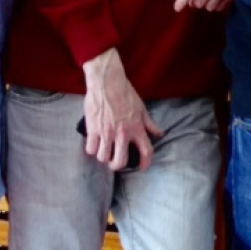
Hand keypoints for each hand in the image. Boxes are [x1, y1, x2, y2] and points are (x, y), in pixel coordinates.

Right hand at [81, 48, 162, 170]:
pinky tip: (94, 143)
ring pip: (103, 157)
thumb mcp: (141, 108)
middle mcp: (122, 134)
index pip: (146, 151)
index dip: (145, 163)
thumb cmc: (125, 93)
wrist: (107, 82)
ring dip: (103, 156)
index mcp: (137, 128)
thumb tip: (159, 134)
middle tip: (115, 161)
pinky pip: (90, 149)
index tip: (142, 167)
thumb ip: (149, 124)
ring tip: (104, 150)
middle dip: (117, 165)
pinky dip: (92, 149)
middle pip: (120, 162)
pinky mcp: (93, 129)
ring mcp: (107, 132)